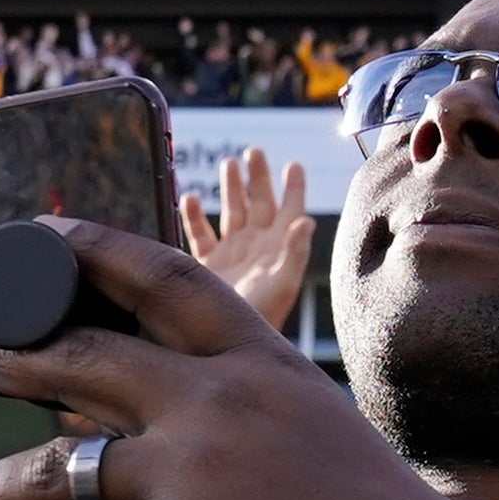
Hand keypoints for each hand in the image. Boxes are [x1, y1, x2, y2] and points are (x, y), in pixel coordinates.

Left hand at [0, 224, 465, 499]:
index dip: (92, 249)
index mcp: (253, 360)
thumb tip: (144, 415)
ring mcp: (188, 480)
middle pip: (79, 360)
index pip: (161, 277)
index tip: (39, 235)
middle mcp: (213, 405)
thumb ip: (232, 401)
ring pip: (52, 471)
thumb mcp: (309, 420)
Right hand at [178, 145, 316, 339]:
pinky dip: (194, 216)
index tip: (293, 164)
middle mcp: (256, 246)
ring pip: (231, 212)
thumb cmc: (263, 320)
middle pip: (259, 203)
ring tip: (229, 163)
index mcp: (279, 247)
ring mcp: (232, 254)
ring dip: (230, 188)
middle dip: (257, 177)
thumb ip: (294, 252)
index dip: (293, 187)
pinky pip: (200, 234)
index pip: (290, 210)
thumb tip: (307, 220)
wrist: (230, 348)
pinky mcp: (208, 265)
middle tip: (253, 151)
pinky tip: (191, 198)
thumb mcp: (282, 285)